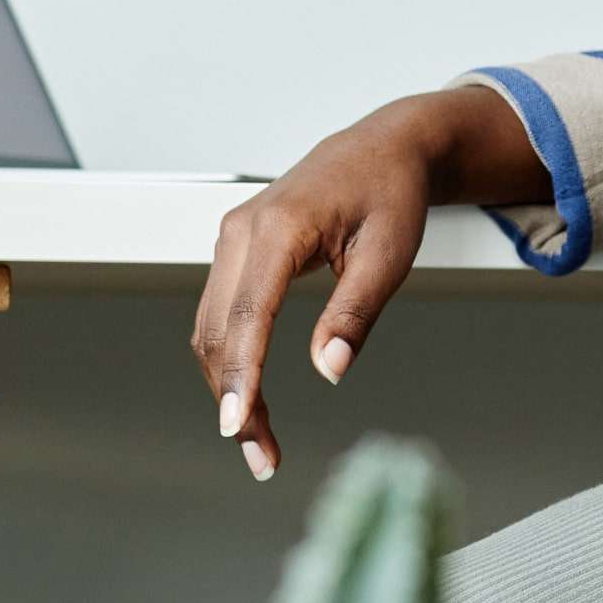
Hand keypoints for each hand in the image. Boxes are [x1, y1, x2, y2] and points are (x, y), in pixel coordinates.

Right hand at [189, 99, 438, 480]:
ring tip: (260, 439)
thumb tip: (329, 369)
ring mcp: (233, 237)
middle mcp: (243, 230)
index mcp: (281, 228)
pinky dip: (230, 359)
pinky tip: (250, 397)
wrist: (384, 147)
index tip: (237, 425)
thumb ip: (357, 312)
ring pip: (210, 328)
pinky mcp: (236, 250)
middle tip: (262, 456)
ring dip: (227, 386)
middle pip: (218, 331)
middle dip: (233, 398)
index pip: (248, 315)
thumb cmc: (391, 193)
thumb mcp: (390, 253)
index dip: (241, 376)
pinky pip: (220, 314)